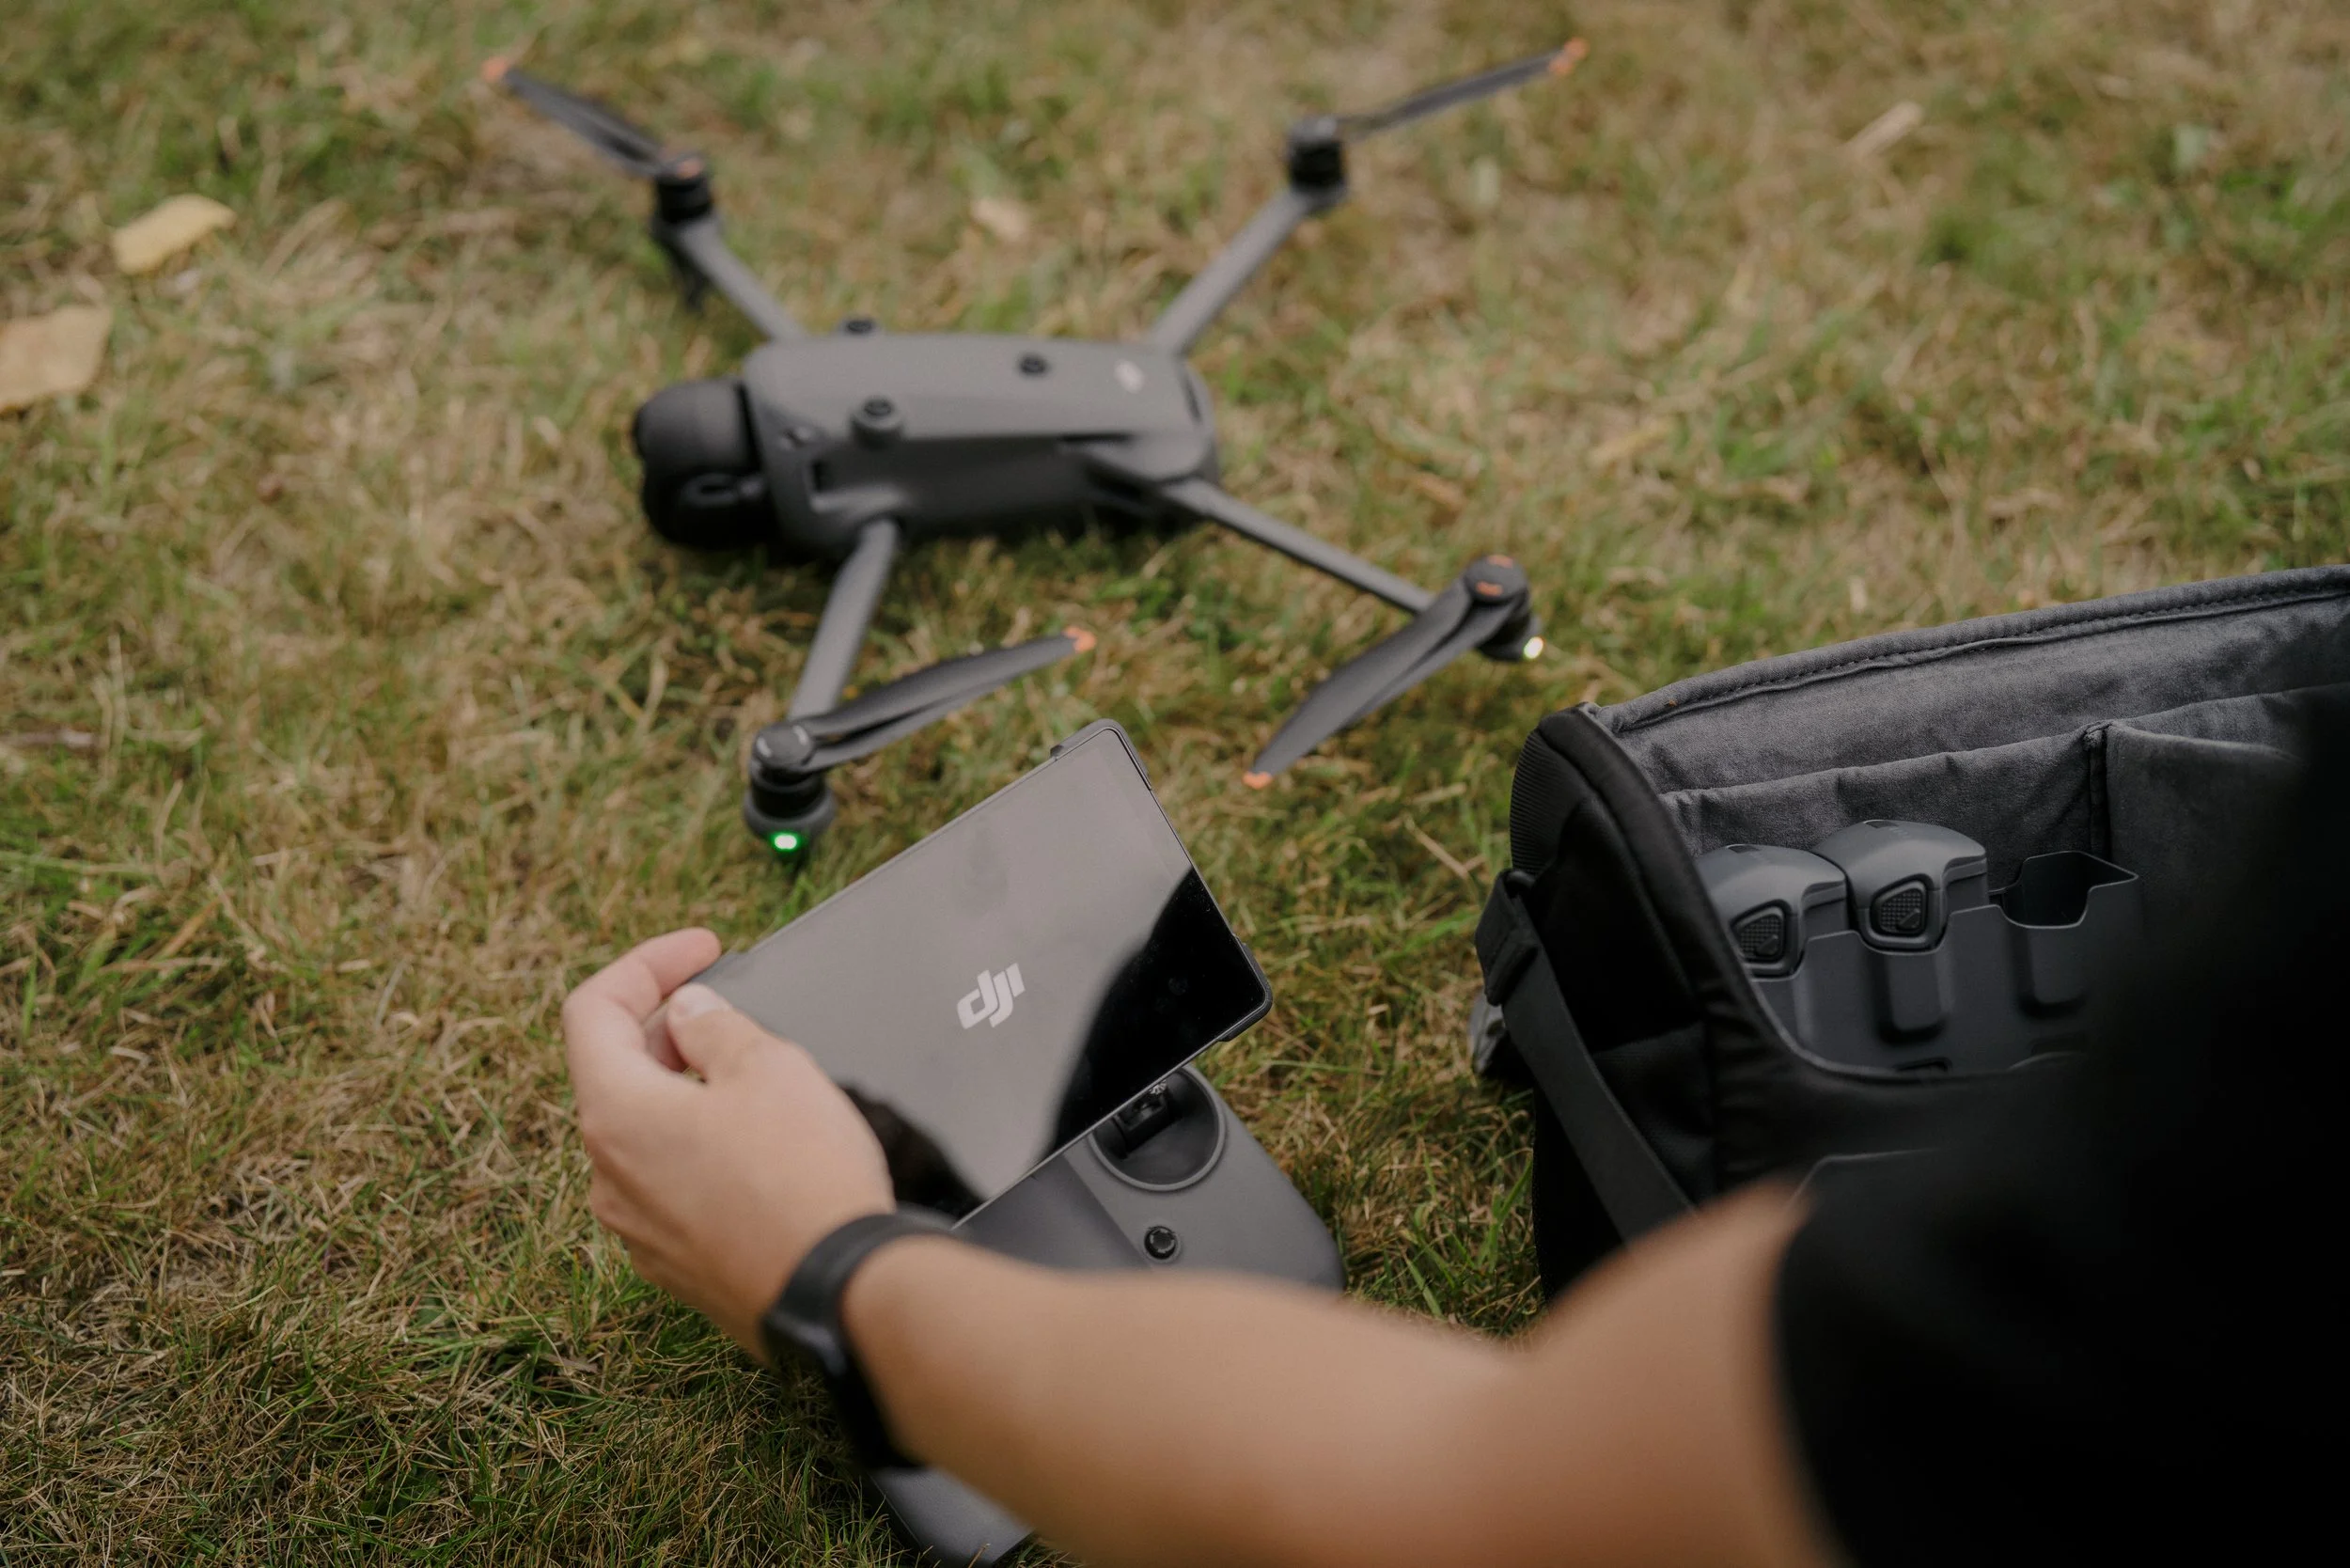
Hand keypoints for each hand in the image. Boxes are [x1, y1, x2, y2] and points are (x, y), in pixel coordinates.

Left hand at [561, 929, 892, 1357]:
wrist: (836, 1295)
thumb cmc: (802, 1179)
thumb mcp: (769, 1068)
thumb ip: (716, 1028)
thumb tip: (690, 1016)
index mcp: (616, 1113)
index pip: (593, 1010)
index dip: (647, 964)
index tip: (704, 950)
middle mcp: (608, 1174)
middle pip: (614, 1071)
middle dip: (667, 1026)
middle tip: (728, 1006)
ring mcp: (637, 1225)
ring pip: (643, 1131)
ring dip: (683, 1087)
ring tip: (750, 1074)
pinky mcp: (674, 1261)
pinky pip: (669, 1182)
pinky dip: (698, 1144)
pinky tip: (757, 1144)